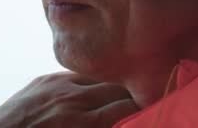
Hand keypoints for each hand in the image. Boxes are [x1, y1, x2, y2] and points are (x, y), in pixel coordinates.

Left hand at [0, 72, 138, 127]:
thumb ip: (101, 127)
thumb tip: (125, 120)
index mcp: (80, 123)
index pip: (128, 107)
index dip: (144, 109)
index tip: (152, 112)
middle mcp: (71, 99)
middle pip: (118, 88)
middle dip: (133, 97)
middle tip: (142, 104)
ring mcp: (56, 85)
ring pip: (101, 78)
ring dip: (113, 88)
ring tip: (121, 97)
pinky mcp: (45, 79)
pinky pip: (78, 75)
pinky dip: (90, 84)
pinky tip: (92, 95)